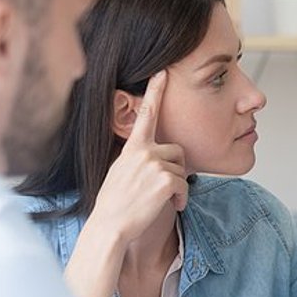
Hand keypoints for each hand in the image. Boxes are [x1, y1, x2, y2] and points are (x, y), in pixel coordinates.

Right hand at [86, 70, 187, 243]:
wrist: (110, 226)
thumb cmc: (115, 204)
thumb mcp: (121, 173)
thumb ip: (137, 159)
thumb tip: (154, 157)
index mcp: (132, 147)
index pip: (145, 114)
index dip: (155, 91)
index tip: (163, 71)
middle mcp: (143, 151)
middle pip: (178, 152)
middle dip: (177, 171)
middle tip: (163, 190)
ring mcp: (154, 164)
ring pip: (183, 171)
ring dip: (178, 189)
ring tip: (159, 201)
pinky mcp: (166, 179)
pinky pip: (185, 186)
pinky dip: (182, 199)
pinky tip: (169, 207)